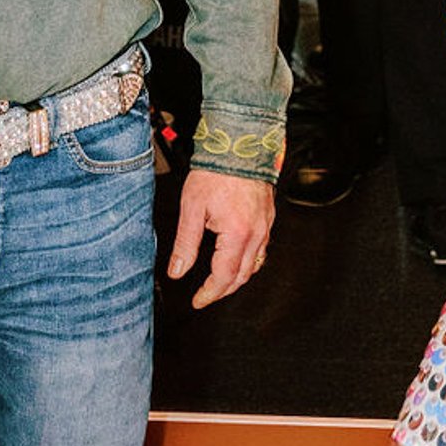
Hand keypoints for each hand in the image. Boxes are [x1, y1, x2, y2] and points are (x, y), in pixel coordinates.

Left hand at [168, 169, 274, 307]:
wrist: (239, 145)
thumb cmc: (216, 171)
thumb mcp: (192, 208)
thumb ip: (186, 243)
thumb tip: (177, 271)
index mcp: (237, 233)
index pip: (225, 276)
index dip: (210, 293)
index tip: (198, 300)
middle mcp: (256, 233)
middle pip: (242, 276)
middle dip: (223, 290)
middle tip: (205, 295)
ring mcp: (265, 226)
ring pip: (255, 264)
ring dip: (237, 278)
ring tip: (219, 282)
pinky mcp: (268, 217)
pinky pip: (262, 249)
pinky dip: (248, 261)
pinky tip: (236, 258)